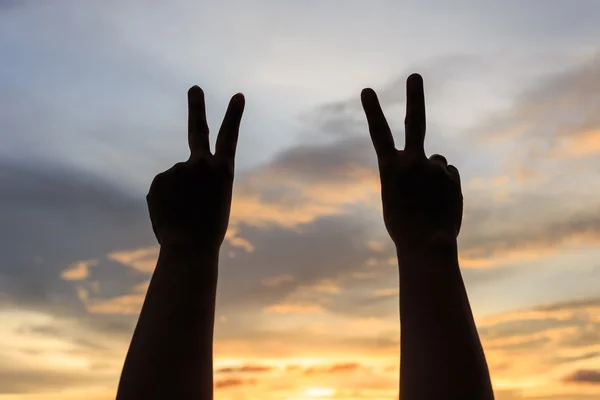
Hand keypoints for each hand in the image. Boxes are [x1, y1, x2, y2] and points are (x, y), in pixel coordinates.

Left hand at [146, 86, 244, 249]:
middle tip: (194, 88)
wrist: (190, 248)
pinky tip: (170, 214)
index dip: (234, 115)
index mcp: (223, 171)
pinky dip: (163, 201)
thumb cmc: (208, 232)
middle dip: (197, 107)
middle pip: (198, 129)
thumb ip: (197, 181)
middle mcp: (201, 164)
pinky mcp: (158, 179)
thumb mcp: (214, 202)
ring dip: (176, 195)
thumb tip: (174, 174)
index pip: (230, 137)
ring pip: (175, 178)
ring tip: (183, 215)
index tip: (238, 95)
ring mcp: (178, 169)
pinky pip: (161, 189)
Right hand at [361, 74, 461, 251]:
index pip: (378, 133)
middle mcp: (413, 161)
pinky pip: (447, 174)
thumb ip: (409, 174)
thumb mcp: (394, 199)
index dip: (372, 111)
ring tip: (428, 199)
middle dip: (414, 97)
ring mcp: (435, 167)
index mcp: (390, 168)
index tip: (367, 90)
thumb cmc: (403, 227)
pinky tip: (440, 202)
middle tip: (414, 77)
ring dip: (432, 173)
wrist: (427, 245)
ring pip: (435, 160)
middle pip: (414, 122)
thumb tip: (437, 158)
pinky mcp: (452, 176)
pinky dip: (444, 184)